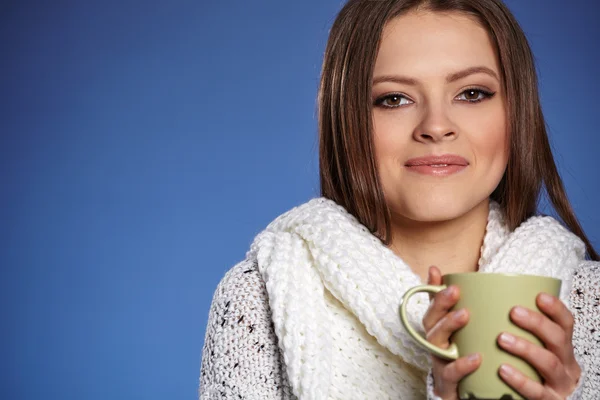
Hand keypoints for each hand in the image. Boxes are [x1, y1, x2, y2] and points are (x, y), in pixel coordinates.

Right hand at [423, 266, 481, 399]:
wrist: (463, 398)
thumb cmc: (462, 361)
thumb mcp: (462, 334)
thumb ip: (460, 309)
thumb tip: (444, 272)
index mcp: (438, 332)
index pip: (432, 307)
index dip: (431, 289)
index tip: (436, 271)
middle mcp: (435, 346)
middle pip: (431, 322)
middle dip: (440, 304)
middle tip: (455, 291)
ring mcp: (439, 364)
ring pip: (436, 343)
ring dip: (448, 326)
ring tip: (465, 314)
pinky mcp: (447, 385)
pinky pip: (451, 373)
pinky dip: (462, 365)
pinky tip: (476, 357)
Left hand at [496, 293, 581, 398]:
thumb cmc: (532, 373)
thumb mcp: (535, 351)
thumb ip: (522, 333)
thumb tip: (490, 302)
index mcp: (562, 349)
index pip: (566, 324)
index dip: (556, 309)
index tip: (539, 296)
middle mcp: (566, 365)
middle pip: (558, 339)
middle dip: (537, 323)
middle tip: (514, 312)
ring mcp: (559, 385)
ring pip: (548, 363)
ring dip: (525, 348)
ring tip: (502, 338)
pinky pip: (537, 391)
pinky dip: (519, 379)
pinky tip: (503, 370)